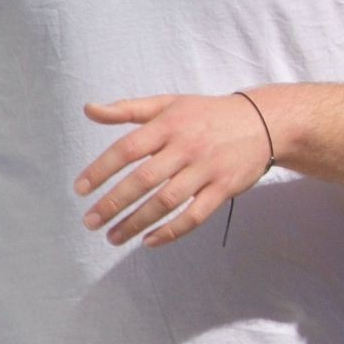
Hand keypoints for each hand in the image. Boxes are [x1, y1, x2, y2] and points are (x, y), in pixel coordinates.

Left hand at [75, 93, 269, 246]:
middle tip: (90, 222)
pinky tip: (149, 241)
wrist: (263, 122)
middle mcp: (186, 147)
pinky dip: (171, 231)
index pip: (127, 149)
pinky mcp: (224, 188)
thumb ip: (127, 108)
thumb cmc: (207, 114)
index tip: (80, 190)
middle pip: (144, 179)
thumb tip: (89, 110)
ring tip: (113, 237)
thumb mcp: (169, 103)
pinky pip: (194, 215)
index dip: (101, 170)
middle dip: (113, 203)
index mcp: (168, 125)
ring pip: (166, 201)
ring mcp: (207, 169)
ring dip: (137, 222)